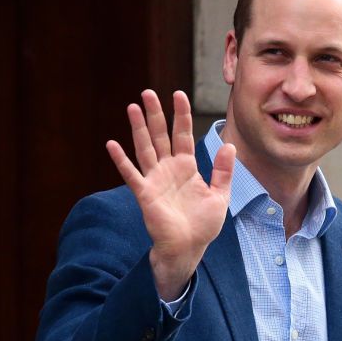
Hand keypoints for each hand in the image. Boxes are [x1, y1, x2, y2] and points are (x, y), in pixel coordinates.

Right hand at [106, 90, 235, 299]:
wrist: (189, 247)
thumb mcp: (220, 195)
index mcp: (187, 167)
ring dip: (138, 128)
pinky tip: (112, 144)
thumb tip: (229, 146)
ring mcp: (155, 179)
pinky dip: (121, 160)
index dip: (181, 115)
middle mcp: (168, 169)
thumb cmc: (203, 224)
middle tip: (148, 93)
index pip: (183, 134)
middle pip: (160, 135)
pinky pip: (131, 174)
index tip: (178, 94)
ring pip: (145, 148)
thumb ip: (223, 171)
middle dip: (155, 114)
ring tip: (132, 107)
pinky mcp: (145, 193)